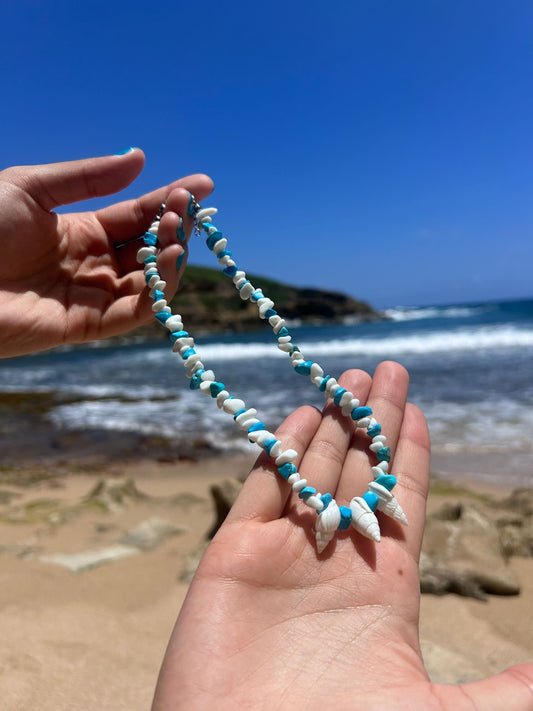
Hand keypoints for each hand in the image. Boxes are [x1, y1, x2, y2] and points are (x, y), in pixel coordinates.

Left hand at [0, 149, 212, 356]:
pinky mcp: (86, 326)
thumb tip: (139, 159)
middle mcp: (91, 263)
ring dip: (169, 260)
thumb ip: (88, 178)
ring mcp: (90, 295)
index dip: (168, 202)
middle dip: (172, 229)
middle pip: (146, 249)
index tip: (203, 186)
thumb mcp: (32, 188)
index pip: (135, 216)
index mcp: (79, 229)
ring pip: (147, 282)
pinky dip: (156, 294)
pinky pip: (132, 313)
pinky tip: (166, 267)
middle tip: (187, 211)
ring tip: (175, 236)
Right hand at [153, 362, 532, 709]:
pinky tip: (304, 414)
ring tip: (351, 377)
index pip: (402, 500)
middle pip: (360, 471)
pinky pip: (263, 489)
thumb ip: (508, 685)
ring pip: (314, 470)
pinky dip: (283, 449)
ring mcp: (282, 557)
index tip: (417, 410)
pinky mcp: (233, 558)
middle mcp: (334, 563)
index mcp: (385, 588)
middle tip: (387, 370)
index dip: (410, 454)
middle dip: (374, 419)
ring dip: (332, 422)